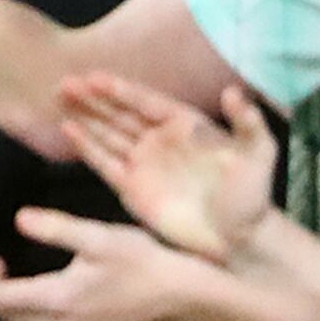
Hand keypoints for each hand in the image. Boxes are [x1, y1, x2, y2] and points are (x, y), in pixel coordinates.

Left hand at [0, 209, 206, 320]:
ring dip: (12, 310)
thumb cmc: (142, 262)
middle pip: (10, 319)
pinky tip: (42, 302)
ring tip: (14, 279)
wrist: (185, 297)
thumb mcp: (96, 236)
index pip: (1, 298)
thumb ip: (54, 227)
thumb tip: (18, 219)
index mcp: (58, 300)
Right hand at [57, 71, 274, 263]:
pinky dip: (87, 148)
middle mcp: (159, 140)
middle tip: (65, 82)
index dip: (120, 89)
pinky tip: (69, 130)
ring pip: (108, 133)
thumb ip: (249, 124)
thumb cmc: (251, 198)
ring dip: (85, 116)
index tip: (94, 76)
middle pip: (120, 113)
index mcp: (184, 125)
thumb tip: (234, 91)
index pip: (146, 101)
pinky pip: (105, 164)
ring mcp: (144, 164)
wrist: (240, 244)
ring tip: (60, 98)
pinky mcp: (133, 190)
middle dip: (94, 98)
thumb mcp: (259, 157)